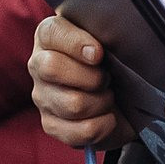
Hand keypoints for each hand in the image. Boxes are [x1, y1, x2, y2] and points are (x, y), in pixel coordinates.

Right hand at [30, 16, 117, 147]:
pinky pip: (80, 130)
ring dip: (102, 102)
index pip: (51, 33)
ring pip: (73, 104)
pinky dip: (103, 125)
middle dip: (91, 76)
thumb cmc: (114, 62)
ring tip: (109, 96)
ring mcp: (42, 97)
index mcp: (50, 36)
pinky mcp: (51, 125)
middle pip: (52, 68)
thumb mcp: (112, 42)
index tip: (99, 54)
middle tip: (107, 78)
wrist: (125, 98)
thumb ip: (104, 33)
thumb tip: (97, 51)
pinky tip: (108, 117)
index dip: (76, 43)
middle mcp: (39, 64)